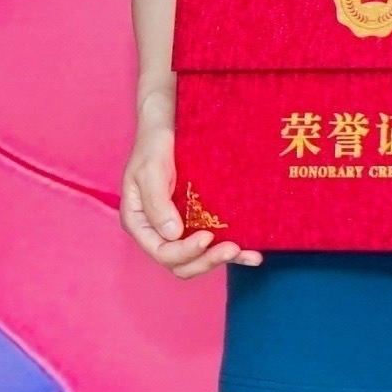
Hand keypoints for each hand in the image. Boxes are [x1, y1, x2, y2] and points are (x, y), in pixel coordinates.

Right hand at [117, 114, 255, 275]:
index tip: (206, 236)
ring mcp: (178, 230)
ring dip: (220, 260)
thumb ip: (157, 203)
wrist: (166, 128)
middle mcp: (158, 232)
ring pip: (198, 260)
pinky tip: (252, 255)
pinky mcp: (197, 223)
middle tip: (231, 247)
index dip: (183, 251)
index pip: (160, 251)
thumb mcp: (150, 171)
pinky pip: (213, 246)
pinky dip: (233, 254)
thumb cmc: (153, 146)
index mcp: (139, 223)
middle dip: (206, 260)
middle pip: (179, 263)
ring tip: (246, 253)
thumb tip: (172, 234)